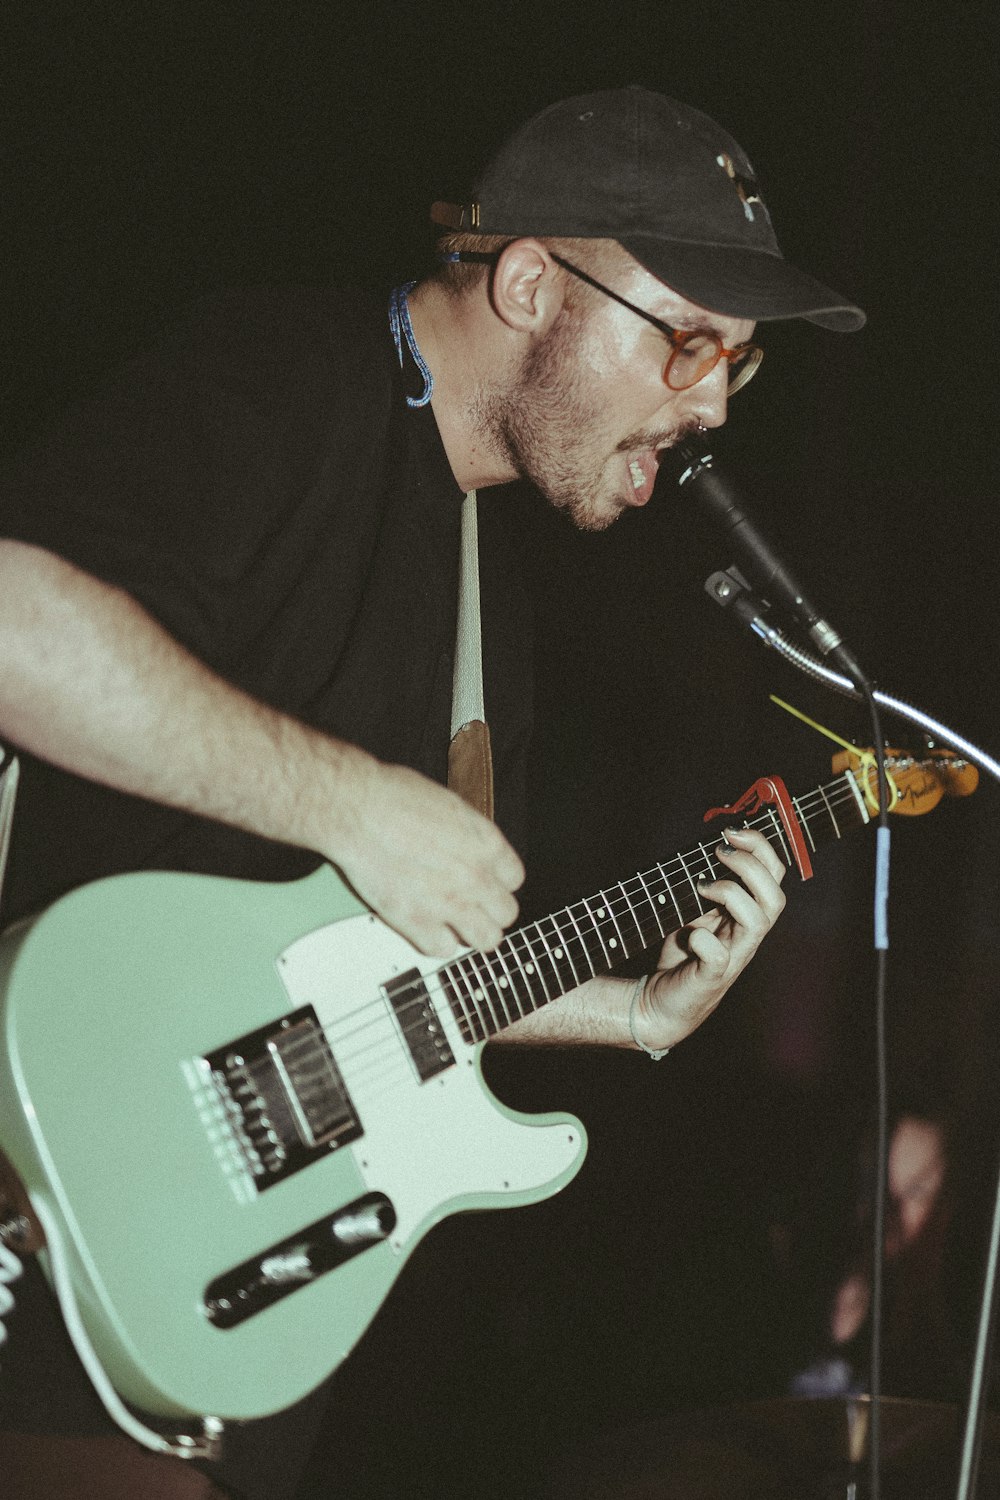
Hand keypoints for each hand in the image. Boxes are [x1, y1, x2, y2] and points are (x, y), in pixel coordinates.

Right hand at [331, 758, 523, 956]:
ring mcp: (450, 902)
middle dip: (489, 911)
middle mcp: (475, 876)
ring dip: (472, 933)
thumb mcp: (449, 805)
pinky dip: (436, 942)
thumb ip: (467, 835)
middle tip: (470, 906)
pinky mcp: (417, 921)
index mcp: (486, 843)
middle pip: (506, 913)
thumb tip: (468, 848)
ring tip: (455, 924)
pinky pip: (444, 950)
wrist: (356, 810)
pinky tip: (425, 928)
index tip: (484, 881)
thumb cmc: (393, 797)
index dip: (497, 882)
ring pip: (487, 939)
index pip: (514, 879)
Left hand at [633, 825, 785, 1049]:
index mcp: (748, 914)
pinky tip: (690, 933)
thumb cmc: (684, 952)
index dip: (760, 847)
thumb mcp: (697, 909)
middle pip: (775, 896)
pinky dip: (705, 940)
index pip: (774, 876)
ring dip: (733, 893)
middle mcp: (747, 936)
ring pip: (759, 921)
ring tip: (703, 886)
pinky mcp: (711, 977)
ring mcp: (733, 957)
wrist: (661, 1000)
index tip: (731, 830)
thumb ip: (708, 883)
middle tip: (719, 851)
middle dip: (752, 864)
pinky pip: (718, 957)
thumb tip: (708, 845)